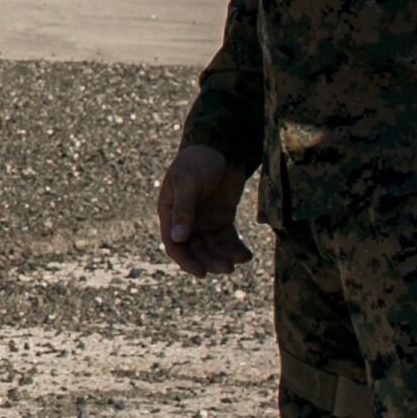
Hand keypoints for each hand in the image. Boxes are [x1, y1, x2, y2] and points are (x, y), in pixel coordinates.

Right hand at [157, 141, 249, 275]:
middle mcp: (186, 220)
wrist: (222, 145)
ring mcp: (205, 220)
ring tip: (240, 261)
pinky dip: (236, 248)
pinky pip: (228, 239)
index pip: (174, 244)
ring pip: (213, 247)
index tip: (201, 273)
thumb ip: (183, 210)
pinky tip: (246, 255)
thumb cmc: (198, 160)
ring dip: (224, 257)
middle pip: (196, 249)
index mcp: (170, 212)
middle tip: (227, 268)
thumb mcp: (188, 183)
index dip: (186, 261)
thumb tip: (177, 238)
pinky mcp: (222, 218)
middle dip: (210, 261)